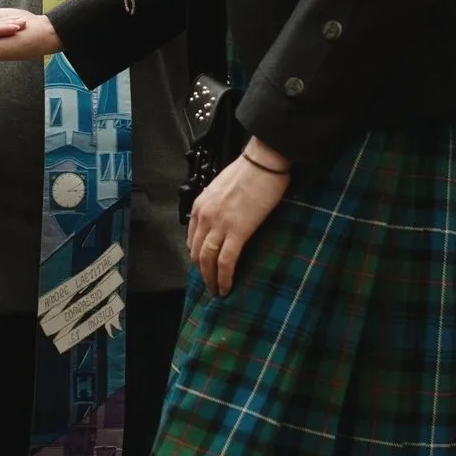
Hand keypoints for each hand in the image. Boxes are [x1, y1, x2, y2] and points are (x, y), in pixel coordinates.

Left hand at [187, 140, 291, 296]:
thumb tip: (221, 220)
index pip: (192, 239)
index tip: (204, 267)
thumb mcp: (222, 188)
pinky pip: (226, 261)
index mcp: (200, 206)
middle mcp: (205, 217)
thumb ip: (216, 205)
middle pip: (197, 253)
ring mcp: (219, 224)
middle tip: (209, 285)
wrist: (263, 163)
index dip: (197, 257)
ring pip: (208, 260)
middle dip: (202, 272)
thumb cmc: (249, 171)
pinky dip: (224, 278)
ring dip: (211, 280)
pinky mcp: (237, 231)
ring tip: (216, 292)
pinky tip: (226, 288)